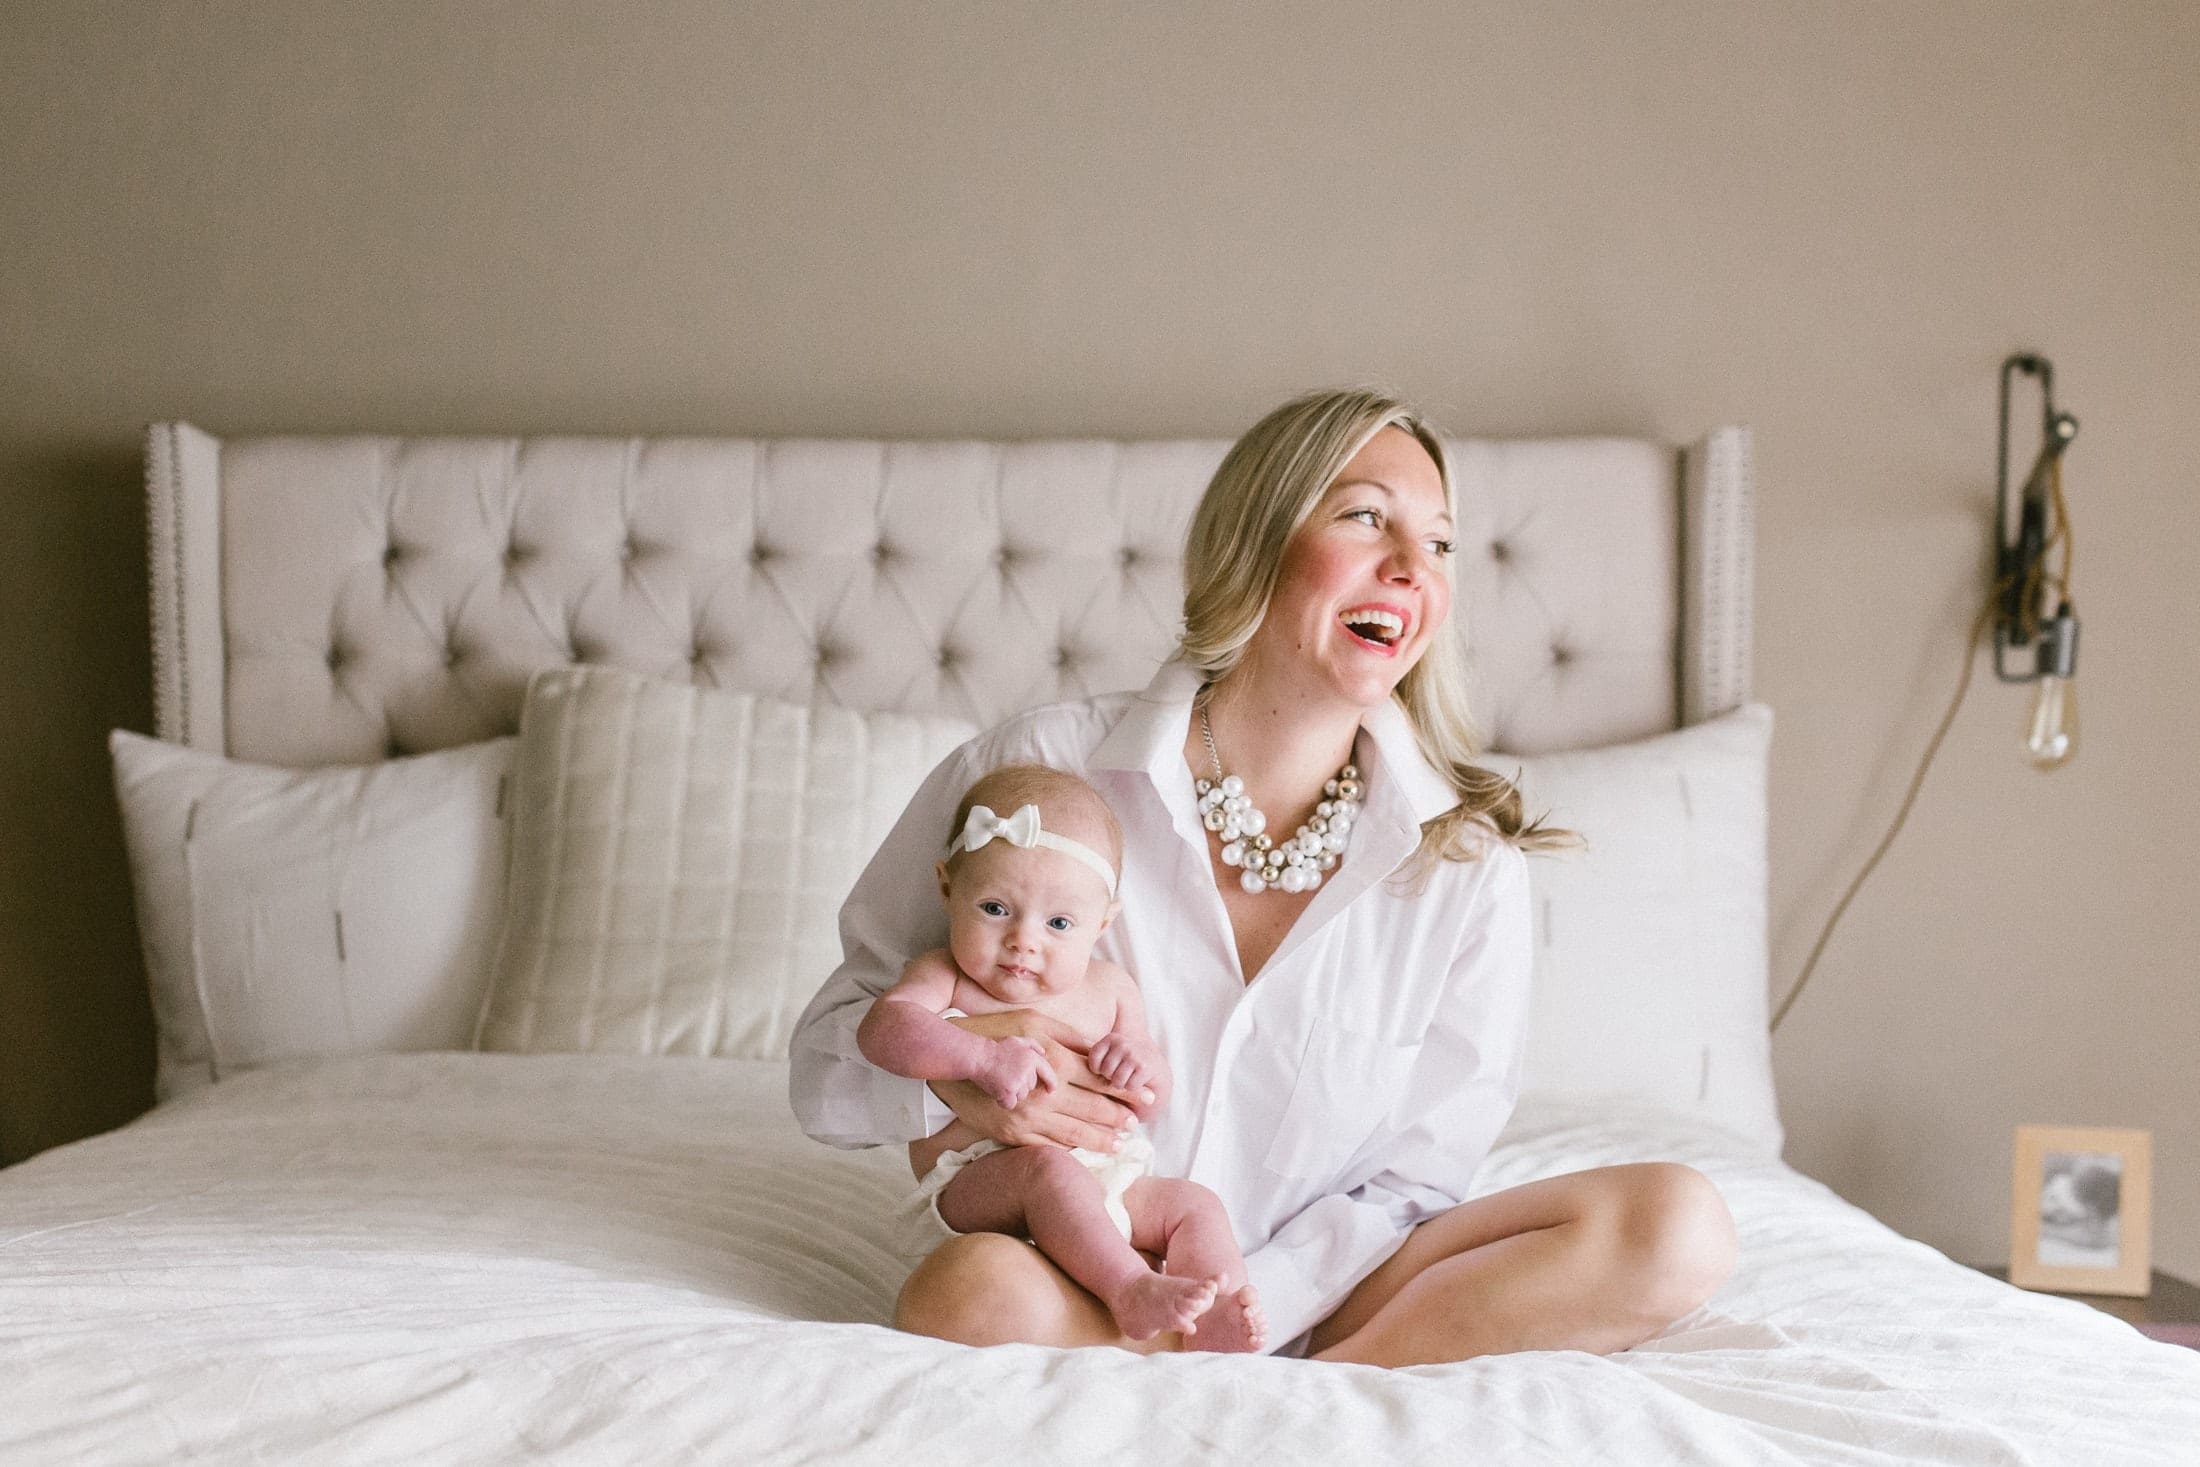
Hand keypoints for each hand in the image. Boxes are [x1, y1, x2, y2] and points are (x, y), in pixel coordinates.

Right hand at [932, 1011, 1140, 1150]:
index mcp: (1053, 1062)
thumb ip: (1070, 1037)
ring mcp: (1028, 1118)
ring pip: (1075, 1133)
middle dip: (1120, 1118)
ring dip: (1102, 1139)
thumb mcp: (1034, 1023)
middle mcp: (1044, 1093)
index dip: (1126, 1091)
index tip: (1147, 1098)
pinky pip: (1049, 1145)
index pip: (1100, 1080)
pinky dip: (1072, 1150)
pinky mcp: (1013, 1134)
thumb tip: (1100, 1049)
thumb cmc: (996, 1034)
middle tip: (1138, 1124)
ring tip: (1120, 1143)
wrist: (955, 1061)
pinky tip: (1086, 1151)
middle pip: (1092, 1109)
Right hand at [973, 1035, 1056, 1110]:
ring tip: (1001, 1081)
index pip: (1049, 1074)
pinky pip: (1010, 1104)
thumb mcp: (1017, 1040)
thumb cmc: (996, 1049)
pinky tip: (996, 1090)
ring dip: (1012, 1093)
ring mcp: (1018, 1082)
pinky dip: (1003, 1101)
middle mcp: (1028, 1071)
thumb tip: (1044, 1054)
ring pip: (1021, 1096)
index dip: (1051, 1083)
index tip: (1050, 1090)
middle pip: (1030, 1087)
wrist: (979, 1057)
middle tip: (1007, 1075)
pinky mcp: (1008, 1092)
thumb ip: (1033, 1045)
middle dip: (1020, 1084)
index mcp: (1032, 1058)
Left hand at [1086, 1031, 1162, 1111]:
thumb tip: (1064, 1078)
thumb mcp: (1107, 1066)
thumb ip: (1089, 1067)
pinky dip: (1134, 1090)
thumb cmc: (1125, 1076)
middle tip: (1121, 1077)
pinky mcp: (1145, 1067)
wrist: (1159, 1080)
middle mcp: (1123, 1042)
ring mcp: (1135, 1053)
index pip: (1092, 1061)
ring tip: (1129, 1080)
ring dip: (1123, 1086)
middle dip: (1111, 1080)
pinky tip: (1140, 1083)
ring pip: (1116, 1080)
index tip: (1107, 1072)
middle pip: (1104, 1071)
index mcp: (1111, 1039)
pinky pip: (1129, 1086)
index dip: (1099, 1073)